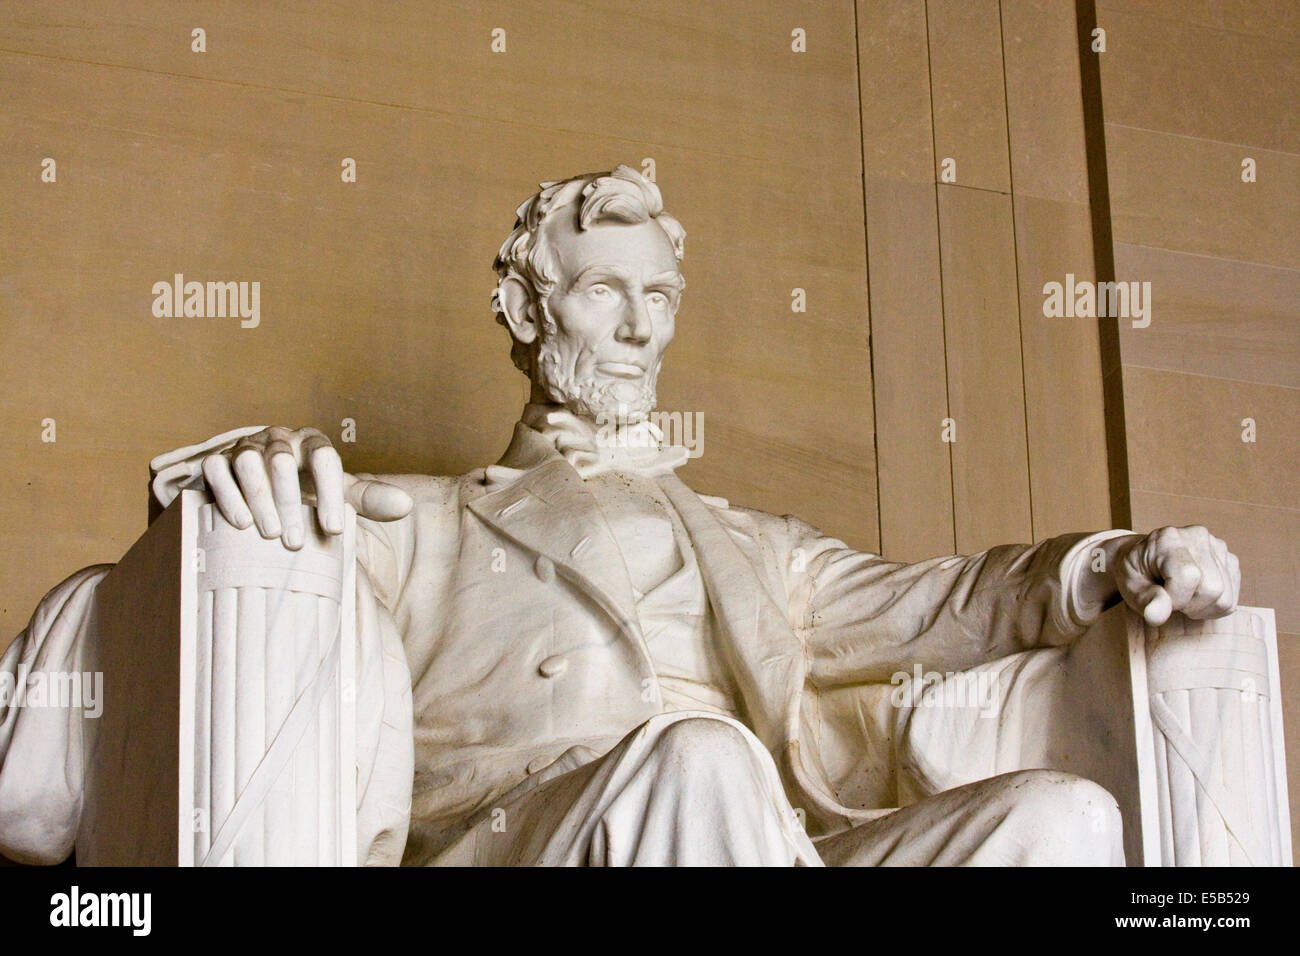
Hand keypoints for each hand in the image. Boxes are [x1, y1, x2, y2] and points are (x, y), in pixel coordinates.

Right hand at [200, 426, 411, 549]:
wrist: (261, 486)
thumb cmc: (307, 490)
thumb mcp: (339, 493)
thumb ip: (369, 499)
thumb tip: (406, 505)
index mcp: (311, 443)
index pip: (324, 457)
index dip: (330, 493)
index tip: (334, 530)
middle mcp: (278, 440)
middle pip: (283, 461)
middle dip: (289, 502)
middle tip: (294, 542)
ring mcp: (245, 448)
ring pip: (248, 461)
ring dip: (258, 497)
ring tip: (269, 534)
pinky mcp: (216, 460)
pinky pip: (217, 470)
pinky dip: (228, 495)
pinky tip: (240, 522)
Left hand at [1112, 526, 1239, 625]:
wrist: (1143, 559)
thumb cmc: (1136, 574)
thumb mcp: (1129, 586)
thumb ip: (1145, 600)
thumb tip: (1157, 616)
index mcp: (1169, 538)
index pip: (1189, 576)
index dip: (1175, 598)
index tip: (1160, 598)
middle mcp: (1198, 536)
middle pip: (1213, 589)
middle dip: (1189, 604)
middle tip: (1170, 597)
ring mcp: (1218, 547)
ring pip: (1225, 598)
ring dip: (1201, 607)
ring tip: (1181, 595)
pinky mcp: (1230, 561)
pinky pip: (1231, 600)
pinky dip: (1212, 606)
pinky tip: (1194, 595)